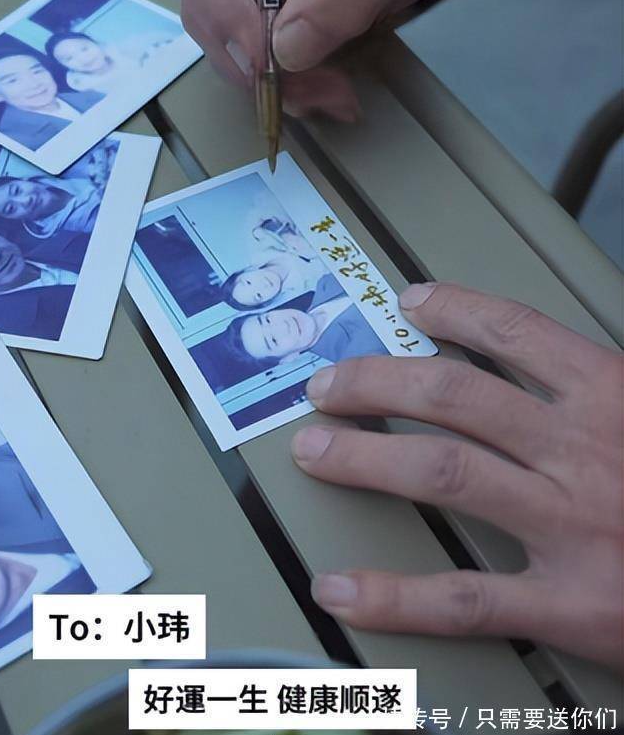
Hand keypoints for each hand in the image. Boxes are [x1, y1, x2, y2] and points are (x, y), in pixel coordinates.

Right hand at [177, 0, 487, 83]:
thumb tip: (286, 51)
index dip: (223, 8)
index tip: (261, 57)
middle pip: (207, 4)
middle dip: (248, 58)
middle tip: (304, 91)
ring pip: (225, 42)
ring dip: (268, 82)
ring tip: (330, 95)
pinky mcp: (260, 14)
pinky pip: (253, 59)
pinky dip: (283, 86)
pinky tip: (324, 94)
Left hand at [292, 282, 623, 668]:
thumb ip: (606, 386)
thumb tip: (547, 356)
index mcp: (617, 396)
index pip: (517, 331)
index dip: (454, 309)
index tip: (409, 301)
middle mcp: (584, 450)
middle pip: (454, 395)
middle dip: (377, 382)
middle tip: (327, 386)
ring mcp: (571, 525)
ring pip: (443, 473)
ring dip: (364, 457)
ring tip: (313, 450)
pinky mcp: (571, 605)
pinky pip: (465, 599)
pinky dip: (394, 597)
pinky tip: (342, 589)